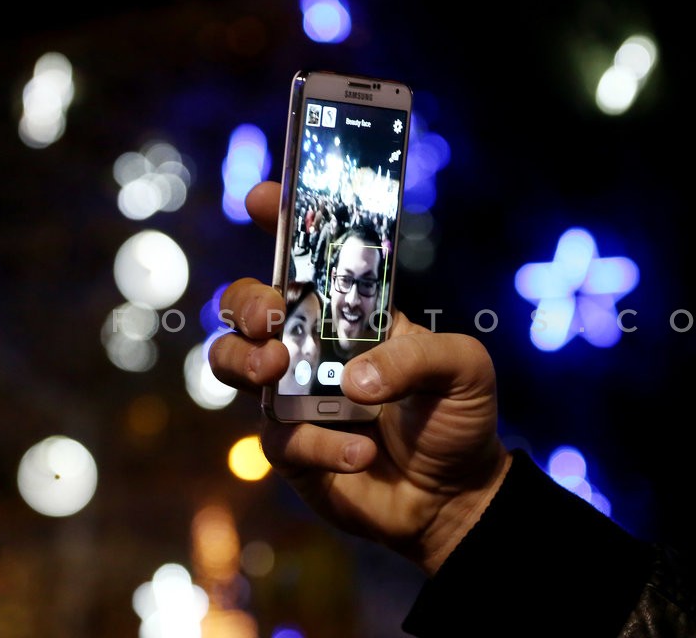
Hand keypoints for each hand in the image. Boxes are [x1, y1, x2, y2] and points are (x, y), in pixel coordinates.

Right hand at [209, 182, 510, 574]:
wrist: (456, 497)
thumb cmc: (459, 419)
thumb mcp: (464, 369)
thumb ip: (419, 356)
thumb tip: (354, 380)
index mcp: (353, 315)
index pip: (310, 259)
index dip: (280, 222)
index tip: (260, 198)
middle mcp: (314, 349)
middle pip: (246, 306)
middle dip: (245, 303)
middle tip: (270, 321)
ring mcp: (295, 398)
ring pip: (231, 364)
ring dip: (244, 360)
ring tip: (278, 370)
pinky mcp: (293, 450)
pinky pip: (279, 439)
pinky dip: (319, 445)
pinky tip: (361, 454)